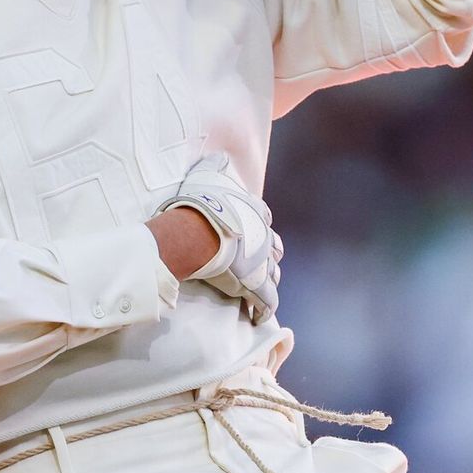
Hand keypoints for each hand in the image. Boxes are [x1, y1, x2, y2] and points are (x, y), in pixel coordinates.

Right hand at [154, 152, 282, 324]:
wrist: (197, 231)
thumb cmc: (200, 203)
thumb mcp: (207, 175)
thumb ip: (214, 166)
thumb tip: (217, 157)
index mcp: (255, 211)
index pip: (264, 218)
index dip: (257, 225)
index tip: (247, 231)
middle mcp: (265, 235)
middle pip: (275, 247)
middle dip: (267, 253)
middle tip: (255, 260)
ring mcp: (263, 262)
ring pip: (274, 273)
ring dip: (267, 279)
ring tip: (257, 286)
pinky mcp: (257, 286)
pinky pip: (267, 302)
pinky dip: (263, 309)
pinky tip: (257, 315)